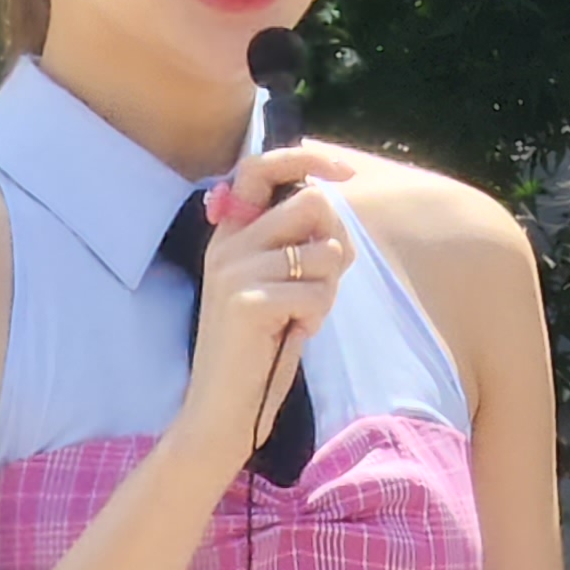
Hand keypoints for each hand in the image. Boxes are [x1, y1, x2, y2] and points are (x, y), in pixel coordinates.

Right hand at [175, 143, 361, 476]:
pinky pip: (318, 291)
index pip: (261, 166)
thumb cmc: (259, 348)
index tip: (347, 172)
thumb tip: (328, 196)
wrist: (222, 411)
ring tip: (300, 315)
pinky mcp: (247, 300)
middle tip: (323, 282)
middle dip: (336, 242)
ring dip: (328, 288)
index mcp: (230, 233)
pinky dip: (318, 316)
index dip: (309, 158)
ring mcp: (233, 270)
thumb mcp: (273, 283)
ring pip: (324, 251)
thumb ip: (290, 240)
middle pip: (313, 203)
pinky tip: (294, 333)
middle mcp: (227, 243)